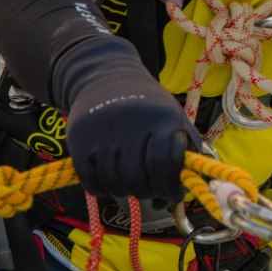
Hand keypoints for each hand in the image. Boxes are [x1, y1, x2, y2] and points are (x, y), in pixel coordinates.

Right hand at [53, 36, 201, 206]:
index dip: (169, 187)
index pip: (164, 164)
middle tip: (148, 188)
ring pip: (115, 185)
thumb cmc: (146, 104)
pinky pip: (92, 184)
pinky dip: (101, 188)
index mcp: (160, 118)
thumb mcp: (173, 114)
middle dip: (146, 192)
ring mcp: (102, 132)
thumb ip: (188, 147)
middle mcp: (130, 123)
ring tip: (128, 177)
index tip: (169, 194)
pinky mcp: (79, 140)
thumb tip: (192, 184)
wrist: (106, 76)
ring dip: (124, 190)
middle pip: (138, 181)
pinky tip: (108, 176)